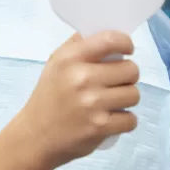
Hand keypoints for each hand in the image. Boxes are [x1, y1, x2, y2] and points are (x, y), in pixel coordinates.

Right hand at [13, 31, 139, 169]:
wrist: (35, 136)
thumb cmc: (48, 96)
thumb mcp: (55, 63)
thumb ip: (78, 45)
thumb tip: (105, 32)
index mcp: (70, 58)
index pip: (111, 40)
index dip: (125, 43)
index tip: (126, 51)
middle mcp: (82, 78)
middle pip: (131, 70)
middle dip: (127, 76)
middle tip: (115, 83)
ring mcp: (92, 103)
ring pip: (134, 94)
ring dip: (127, 99)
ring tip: (112, 102)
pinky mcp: (100, 127)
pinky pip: (131, 119)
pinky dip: (124, 121)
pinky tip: (110, 119)